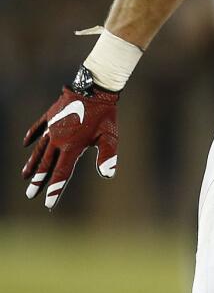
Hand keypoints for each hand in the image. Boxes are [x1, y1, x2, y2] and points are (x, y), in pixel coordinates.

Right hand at [21, 69, 118, 209]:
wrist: (94, 88)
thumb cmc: (105, 115)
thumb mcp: (109, 137)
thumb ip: (108, 156)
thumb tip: (108, 175)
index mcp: (72, 147)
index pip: (62, 173)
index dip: (55, 189)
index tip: (48, 203)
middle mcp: (58, 139)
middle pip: (46, 164)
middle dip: (38, 181)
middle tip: (30, 195)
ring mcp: (52, 127)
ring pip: (39, 149)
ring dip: (32, 163)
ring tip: (25, 176)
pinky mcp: (50, 115)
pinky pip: (37, 127)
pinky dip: (31, 135)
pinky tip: (25, 143)